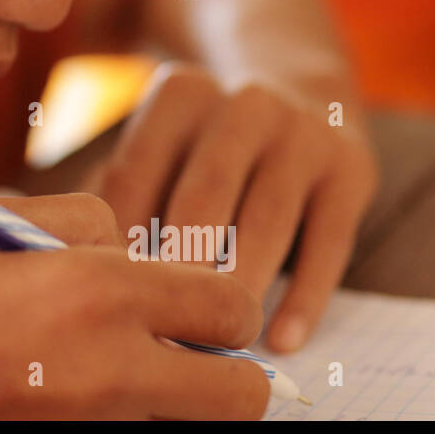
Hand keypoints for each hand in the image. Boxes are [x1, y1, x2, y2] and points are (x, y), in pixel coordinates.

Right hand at [0, 193, 269, 418]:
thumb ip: (78, 219)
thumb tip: (129, 245)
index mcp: (95, 293)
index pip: (231, 306)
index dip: (221, 297)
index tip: (187, 293)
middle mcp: (110, 371)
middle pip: (240, 395)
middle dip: (225, 368)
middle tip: (175, 343)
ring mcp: (90, 429)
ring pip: (186, 423)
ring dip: (170, 396)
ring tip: (103, 362)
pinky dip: (118, 415)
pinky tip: (63, 386)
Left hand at [93, 61, 377, 353]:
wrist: (302, 93)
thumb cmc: (202, 143)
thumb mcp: (160, 139)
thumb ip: (117, 188)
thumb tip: (82, 257)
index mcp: (180, 93)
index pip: (136, 173)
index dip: (117, 239)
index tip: (107, 296)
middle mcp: (244, 104)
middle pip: (202, 198)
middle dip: (178, 268)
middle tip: (157, 328)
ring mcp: (302, 133)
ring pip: (266, 222)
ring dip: (240, 285)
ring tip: (217, 339)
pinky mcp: (352, 168)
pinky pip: (329, 241)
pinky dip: (306, 296)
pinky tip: (282, 340)